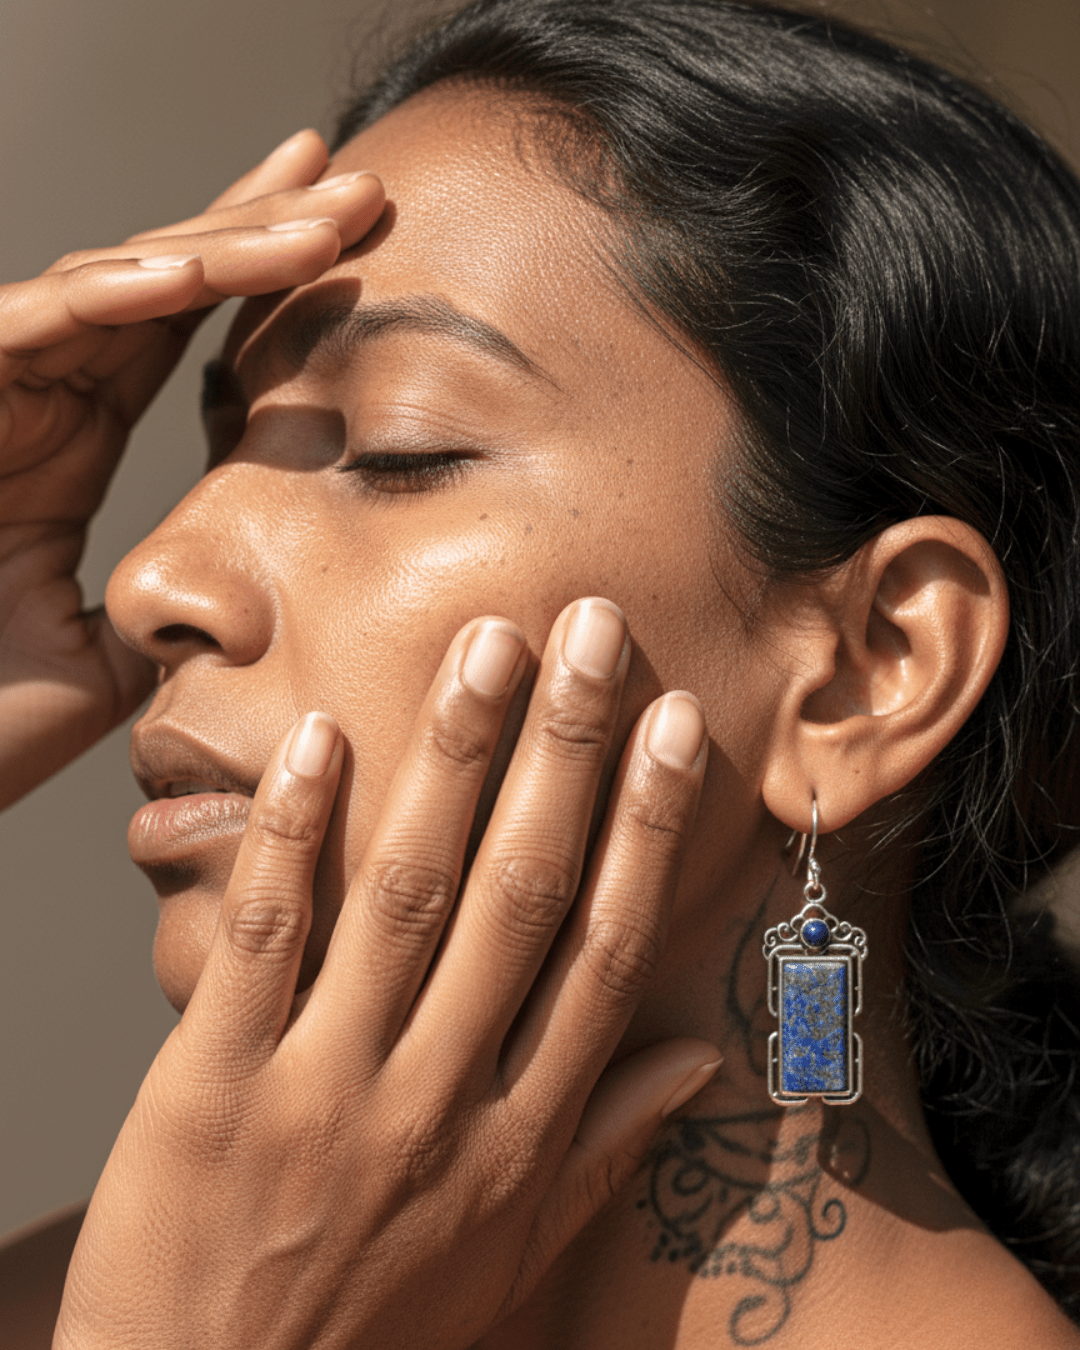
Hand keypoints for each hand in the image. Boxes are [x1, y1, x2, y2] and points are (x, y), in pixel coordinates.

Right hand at [0, 131, 383, 808]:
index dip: (261, 273)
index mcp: (77, 435)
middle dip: (263, 226)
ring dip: (222, 246)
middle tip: (359, 184)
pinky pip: (41, 321)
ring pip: (118, 282)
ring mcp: (0, 386)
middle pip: (163, 279)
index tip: (348, 234)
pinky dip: (116, 292)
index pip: (182, 329)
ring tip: (320, 217)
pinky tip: (196, 272)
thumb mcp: (112, 658)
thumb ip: (173, 615)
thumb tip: (252, 619)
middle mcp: (42, 394)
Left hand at [55, 601, 718, 1349]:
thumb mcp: (515, 1254)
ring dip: (450, 762)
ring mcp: (326, 1087)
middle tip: (592, 633)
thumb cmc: (375, 1325)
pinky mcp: (213, 1086)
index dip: (648, 829)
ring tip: (486, 649)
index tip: (676, 725)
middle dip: (565, 753)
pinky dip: (290, 837)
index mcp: (520, 1133)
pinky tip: (318, 738)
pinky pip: (262, 942)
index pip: (605, 949)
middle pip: (519, 896)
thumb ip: (606, 1147)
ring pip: (404, 896)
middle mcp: (440, 1097)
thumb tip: (701, 1060)